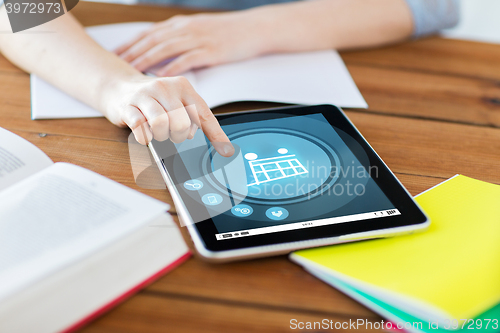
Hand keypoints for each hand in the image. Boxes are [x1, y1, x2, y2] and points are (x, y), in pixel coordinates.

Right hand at [103, 74, 233, 156]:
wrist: (119, 87)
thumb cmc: (155, 99)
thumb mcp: (177, 101)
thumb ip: (196, 118)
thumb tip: (221, 145)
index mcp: (182, 86)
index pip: (203, 114)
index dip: (216, 135)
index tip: (226, 151)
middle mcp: (164, 87)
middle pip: (182, 122)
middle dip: (179, 135)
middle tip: (173, 133)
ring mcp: (144, 96)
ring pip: (161, 123)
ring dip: (162, 136)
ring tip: (159, 133)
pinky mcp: (127, 106)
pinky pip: (140, 127)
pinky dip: (145, 137)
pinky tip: (146, 134)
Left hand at [115, 12, 267, 75]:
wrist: (253, 28)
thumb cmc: (227, 32)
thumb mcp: (198, 30)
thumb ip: (179, 38)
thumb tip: (162, 53)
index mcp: (180, 25)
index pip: (149, 33)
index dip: (130, 43)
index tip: (115, 54)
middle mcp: (185, 29)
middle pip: (152, 40)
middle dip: (132, 52)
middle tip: (115, 65)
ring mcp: (198, 39)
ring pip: (165, 48)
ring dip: (147, 60)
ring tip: (132, 71)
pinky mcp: (210, 50)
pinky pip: (187, 59)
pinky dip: (173, 67)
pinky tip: (162, 76)